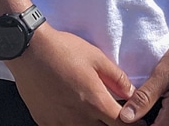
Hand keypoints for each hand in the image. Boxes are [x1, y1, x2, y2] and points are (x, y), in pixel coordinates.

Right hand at [9, 25, 143, 125]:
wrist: (30, 51)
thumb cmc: (62, 50)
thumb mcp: (95, 57)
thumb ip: (116, 77)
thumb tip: (131, 92)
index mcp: (95, 102)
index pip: (122, 125)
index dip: (133, 125)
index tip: (138, 124)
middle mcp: (80, 119)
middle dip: (111, 125)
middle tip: (112, 116)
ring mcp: (61, 124)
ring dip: (92, 125)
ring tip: (92, 113)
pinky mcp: (46, 123)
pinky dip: (72, 125)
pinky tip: (72, 114)